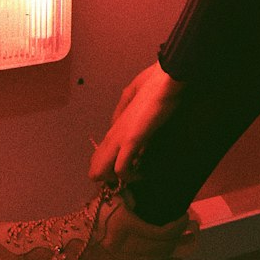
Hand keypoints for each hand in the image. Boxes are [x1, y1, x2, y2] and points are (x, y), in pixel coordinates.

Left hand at [88, 62, 185, 185]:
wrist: (163, 79)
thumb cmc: (152, 85)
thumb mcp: (133, 95)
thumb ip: (124, 108)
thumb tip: (120, 121)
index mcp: (116, 125)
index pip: (100, 154)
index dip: (110, 165)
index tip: (129, 167)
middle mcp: (112, 134)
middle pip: (95, 167)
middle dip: (110, 177)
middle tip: (131, 175)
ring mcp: (119, 138)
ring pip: (101, 171)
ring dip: (118, 179)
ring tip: (135, 176)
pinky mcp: (130, 140)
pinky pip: (121, 168)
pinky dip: (130, 176)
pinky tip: (142, 174)